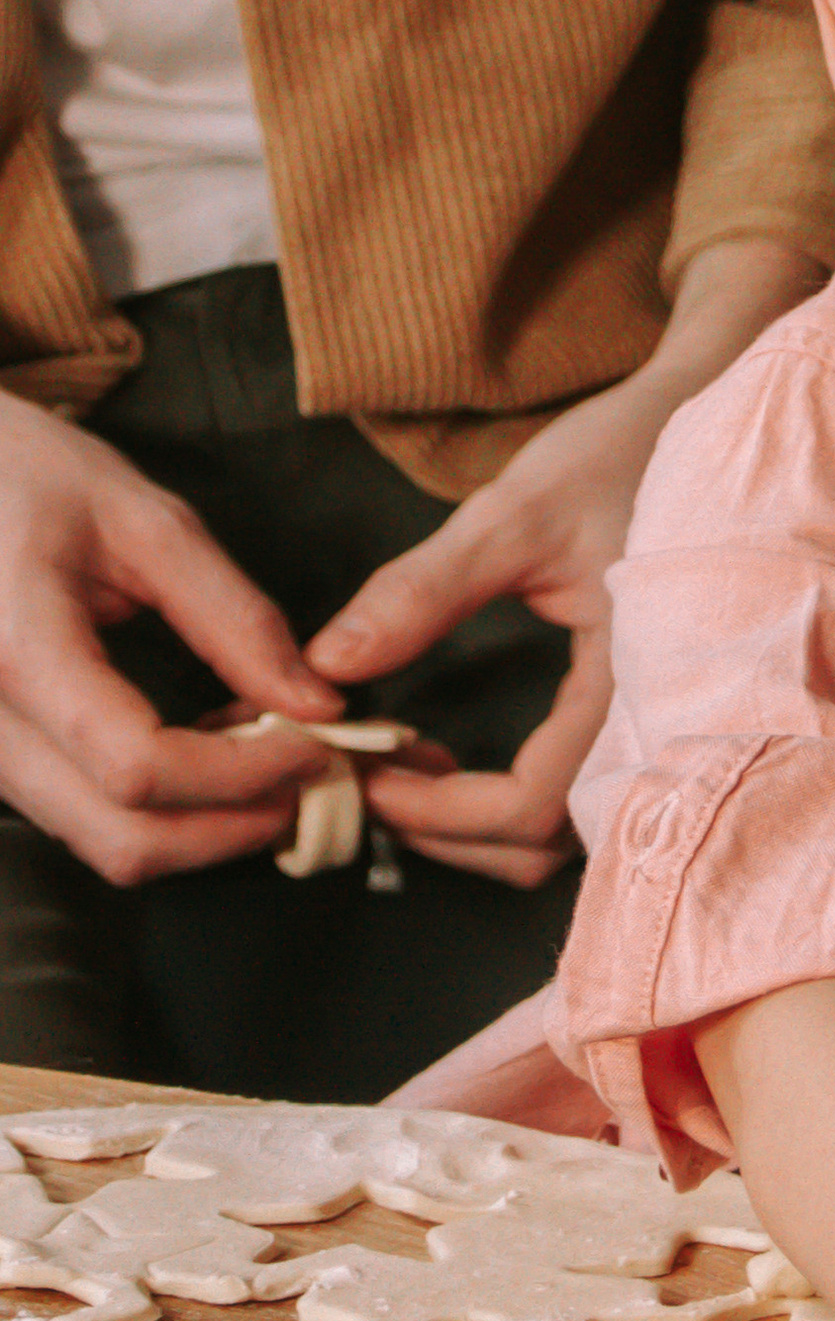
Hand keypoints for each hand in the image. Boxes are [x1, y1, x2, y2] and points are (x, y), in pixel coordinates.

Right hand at [0, 389, 341, 881]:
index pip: (139, 767)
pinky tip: (206, 754)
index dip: (245, 775)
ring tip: (265, 760)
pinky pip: (82, 820)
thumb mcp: (145, 521)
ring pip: (103, 845)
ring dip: (205, 827)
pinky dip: (162, 812)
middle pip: (122, 839)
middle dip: (236, 825)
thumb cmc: (24, 474)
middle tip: (309, 774)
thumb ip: (235, 617)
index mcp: (13, 649)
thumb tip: (317, 704)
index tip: (316, 744)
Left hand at [306, 237, 825, 885]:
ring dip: (477, 827)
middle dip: (448, 834)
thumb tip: (328, 664)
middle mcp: (662, 729)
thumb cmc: (625, 460)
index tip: (365, 773)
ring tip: (408, 770)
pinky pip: (583, 803)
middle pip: (546, 846)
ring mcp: (664, 733)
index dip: (438, 812)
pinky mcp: (653, 725)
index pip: (530, 804)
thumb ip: (421, 592)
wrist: (720, 429)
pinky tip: (463, 761)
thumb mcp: (513, 515)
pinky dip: (512, 805)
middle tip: (370, 780)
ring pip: (565, 838)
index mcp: (636, 685)